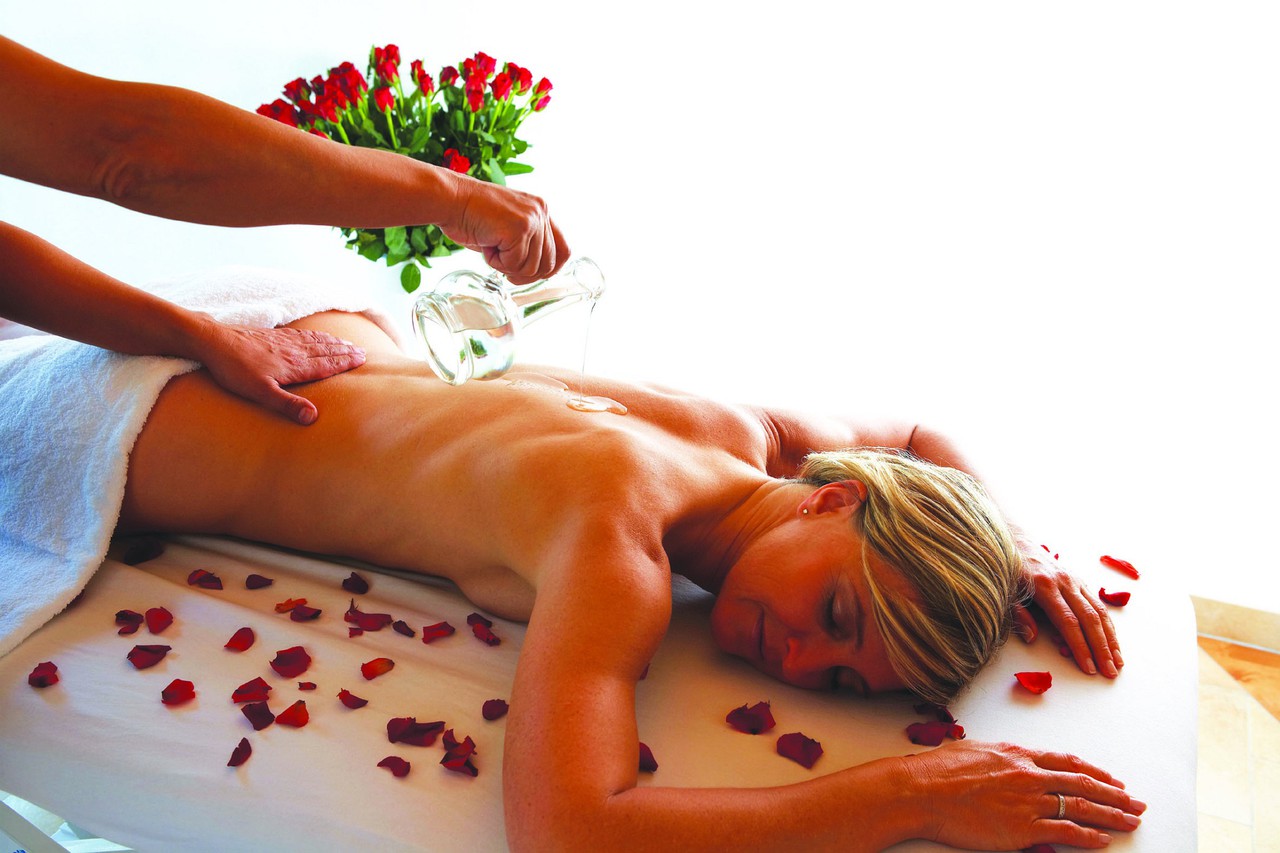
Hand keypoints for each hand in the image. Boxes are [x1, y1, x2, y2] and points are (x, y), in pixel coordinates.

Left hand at [193, 321, 365, 424]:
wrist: (213, 341)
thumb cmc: (235, 370)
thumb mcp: (260, 393)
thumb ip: (287, 404)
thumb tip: (313, 417)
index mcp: (294, 366)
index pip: (326, 364)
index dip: (344, 363)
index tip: (361, 360)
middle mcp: (293, 351)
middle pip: (325, 350)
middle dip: (345, 352)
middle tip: (363, 352)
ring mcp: (283, 341)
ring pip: (316, 341)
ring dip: (334, 343)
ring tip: (348, 343)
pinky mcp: (273, 335)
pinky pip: (302, 334)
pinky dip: (316, 335)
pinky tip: (317, 335)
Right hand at [443, 177, 568, 284]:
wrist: (449, 199)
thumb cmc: (471, 215)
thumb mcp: (507, 226)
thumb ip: (527, 242)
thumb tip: (539, 271)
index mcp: (541, 210)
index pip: (564, 250)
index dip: (550, 270)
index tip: (531, 274)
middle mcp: (541, 212)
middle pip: (549, 264)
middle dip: (524, 273)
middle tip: (502, 264)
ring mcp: (532, 219)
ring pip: (531, 268)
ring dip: (507, 266)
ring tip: (491, 246)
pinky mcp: (520, 228)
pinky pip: (514, 265)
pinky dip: (496, 262)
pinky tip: (486, 244)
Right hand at [902, 740, 1143, 849]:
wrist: (922, 791)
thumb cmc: (938, 771)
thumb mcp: (974, 750)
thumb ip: (1000, 757)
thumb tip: (1010, 760)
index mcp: (1018, 755)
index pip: (1067, 762)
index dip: (1094, 772)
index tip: (1111, 779)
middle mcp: (1029, 775)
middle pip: (1083, 784)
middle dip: (1114, 794)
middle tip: (1136, 802)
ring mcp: (1028, 802)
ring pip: (1081, 808)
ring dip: (1111, 815)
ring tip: (1131, 821)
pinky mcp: (1022, 828)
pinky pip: (1066, 832)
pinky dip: (1088, 836)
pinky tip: (1103, 840)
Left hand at [1013, 547, 1122, 676]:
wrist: (1015, 539)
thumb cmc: (1007, 569)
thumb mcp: (1004, 591)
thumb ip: (1018, 614)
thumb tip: (1032, 638)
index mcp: (1045, 586)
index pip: (1068, 622)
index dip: (1080, 646)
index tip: (1088, 667)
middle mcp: (1064, 582)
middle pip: (1089, 619)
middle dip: (1101, 648)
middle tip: (1109, 672)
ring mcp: (1074, 580)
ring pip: (1099, 611)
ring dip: (1110, 639)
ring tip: (1118, 662)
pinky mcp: (1079, 580)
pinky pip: (1097, 605)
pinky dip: (1107, 626)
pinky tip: (1113, 642)